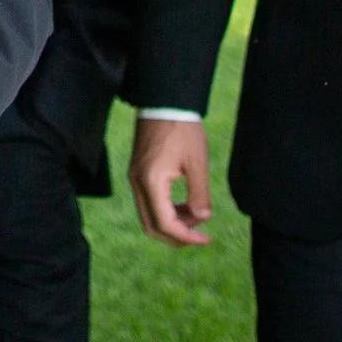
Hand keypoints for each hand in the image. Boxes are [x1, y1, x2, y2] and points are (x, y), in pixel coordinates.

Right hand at [128, 116, 214, 246]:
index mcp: (152, 182)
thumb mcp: (197, 163)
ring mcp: (135, 178)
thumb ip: (200, 194)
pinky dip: (164, 210)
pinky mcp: (137, 172)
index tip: (206, 239)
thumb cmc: (182, 129)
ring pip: (148, 216)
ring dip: (171, 223)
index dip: (186, 237)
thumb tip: (202, 218)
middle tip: (200, 236)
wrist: (163, 103)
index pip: (165, 223)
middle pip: (152, 226)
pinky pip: (147, 202)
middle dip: (176, 236)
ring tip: (195, 216)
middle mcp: (137, 183)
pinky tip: (183, 204)